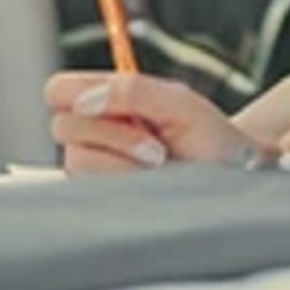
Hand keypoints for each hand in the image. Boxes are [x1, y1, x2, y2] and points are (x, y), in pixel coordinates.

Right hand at [45, 71, 264, 174]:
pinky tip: (150, 186)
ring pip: (77, 160)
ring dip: (124, 163)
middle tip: (157, 146)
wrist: (232, 180)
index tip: (116, 106)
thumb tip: (84, 101)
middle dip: (114, 134)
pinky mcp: (98, 199)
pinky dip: (125, 186)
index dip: (72, 94)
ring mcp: (93, 169)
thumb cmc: (208, 137)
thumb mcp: (180, 103)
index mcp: (105, 100)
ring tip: (160, 166)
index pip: (57, 90)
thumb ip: (133, 90)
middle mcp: (92, 134)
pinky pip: (90, 191)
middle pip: (63, 125)